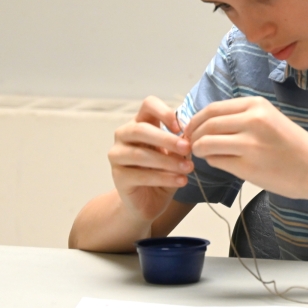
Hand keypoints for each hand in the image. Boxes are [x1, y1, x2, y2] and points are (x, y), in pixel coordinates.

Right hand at [108, 96, 193, 223]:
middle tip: (188, 148)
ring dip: (168, 161)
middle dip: (167, 139)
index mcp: (140, 123)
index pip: (148, 105)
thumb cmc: (164, 172)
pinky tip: (181, 181)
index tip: (181, 128)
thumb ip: (180, 144)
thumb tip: (190, 136)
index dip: (164, 112)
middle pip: (141, 130)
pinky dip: (163, 178)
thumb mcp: (176, 155)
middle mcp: (124, 135)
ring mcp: (117, 155)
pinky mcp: (118, 177)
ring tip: (188, 168)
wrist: (149, 202)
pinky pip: (140, 175)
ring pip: (140, 154)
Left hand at [184, 96, 307, 198]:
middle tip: (190, 143)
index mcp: (257, 105)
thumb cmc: (293, 145)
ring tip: (202, 154)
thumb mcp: (270, 119)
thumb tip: (206, 123)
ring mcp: (249, 144)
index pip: (213, 109)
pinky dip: (212, 161)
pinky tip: (219, 162)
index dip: (196, 120)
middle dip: (192, 135)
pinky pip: (217, 161)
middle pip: (206, 125)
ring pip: (206, 143)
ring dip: (198, 149)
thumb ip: (242, 117)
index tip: (191, 129)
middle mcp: (252, 121)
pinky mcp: (247, 167)